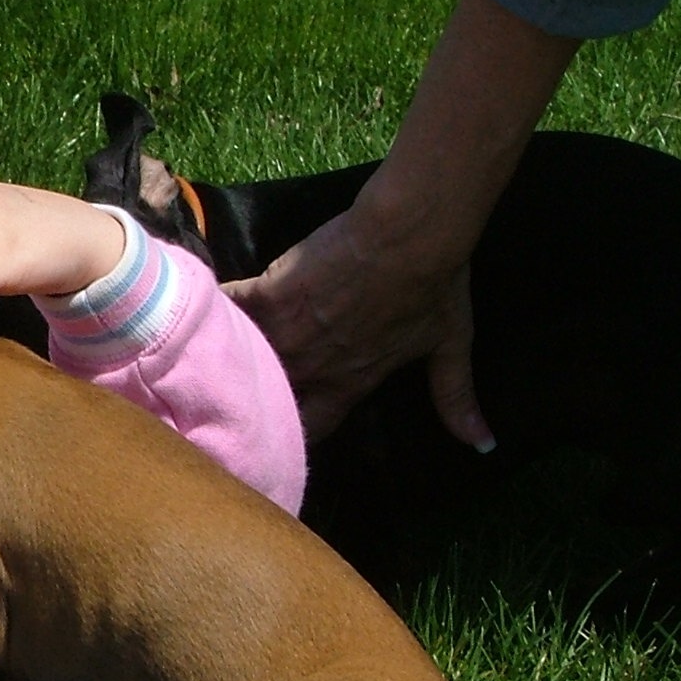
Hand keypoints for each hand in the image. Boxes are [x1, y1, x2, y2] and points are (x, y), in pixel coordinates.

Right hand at [223, 205, 488, 447]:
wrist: (409, 233)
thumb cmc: (433, 285)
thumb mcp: (450, 344)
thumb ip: (456, 398)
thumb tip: (485, 447)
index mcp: (351, 383)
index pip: (312, 429)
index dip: (294, 435)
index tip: (279, 432)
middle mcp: (313, 367)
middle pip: (268, 400)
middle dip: (251, 401)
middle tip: (233, 396)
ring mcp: (287, 332)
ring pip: (243, 361)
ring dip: (227, 359)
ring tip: (204, 358)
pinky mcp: (269, 294)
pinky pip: (230, 311)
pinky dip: (214, 311)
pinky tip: (195, 307)